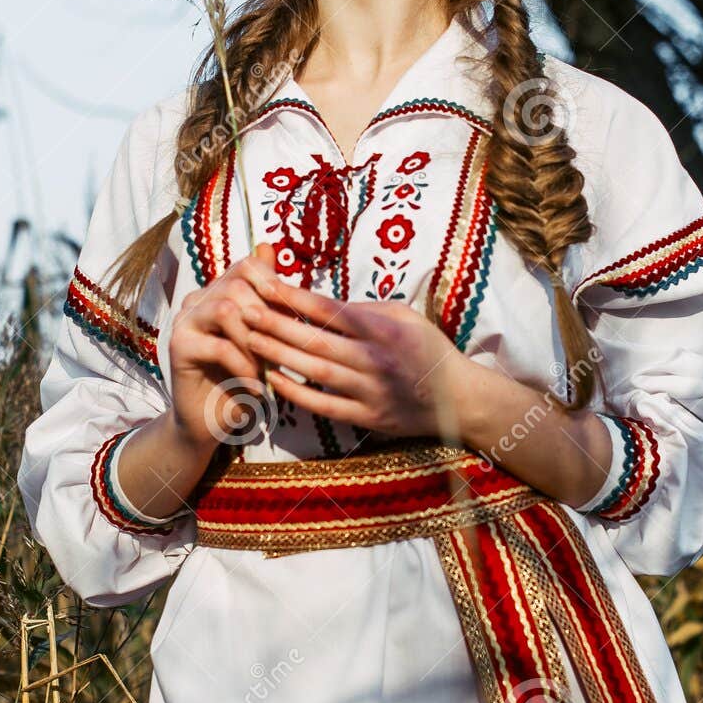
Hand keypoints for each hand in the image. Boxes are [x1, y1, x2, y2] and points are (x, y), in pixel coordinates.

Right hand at [167, 241, 280, 446]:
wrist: (213, 420)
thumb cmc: (245, 378)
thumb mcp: (265, 338)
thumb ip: (268, 299)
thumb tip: (269, 245)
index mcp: (220, 291)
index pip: (247, 266)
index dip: (273, 284)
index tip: (294, 316)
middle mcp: (198, 299)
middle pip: (237, 286)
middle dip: (267, 320)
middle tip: (283, 352)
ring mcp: (185, 321)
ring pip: (226, 310)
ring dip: (256, 343)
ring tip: (269, 370)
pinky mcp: (178, 347)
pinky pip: (218, 346)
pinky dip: (244, 367)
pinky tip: (255, 386)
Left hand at [236, 274, 469, 440]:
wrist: (457, 400)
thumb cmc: (428, 349)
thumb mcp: (405, 316)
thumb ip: (364, 310)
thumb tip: (320, 302)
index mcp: (387, 330)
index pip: (332, 311)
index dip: (296, 297)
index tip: (267, 284)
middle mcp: (377, 360)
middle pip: (317, 340)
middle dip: (277, 324)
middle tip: (244, 309)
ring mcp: (371, 392)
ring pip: (316, 371)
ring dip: (279, 354)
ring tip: (249, 338)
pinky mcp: (367, 418)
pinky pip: (324, 405)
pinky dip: (296, 392)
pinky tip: (272, 377)